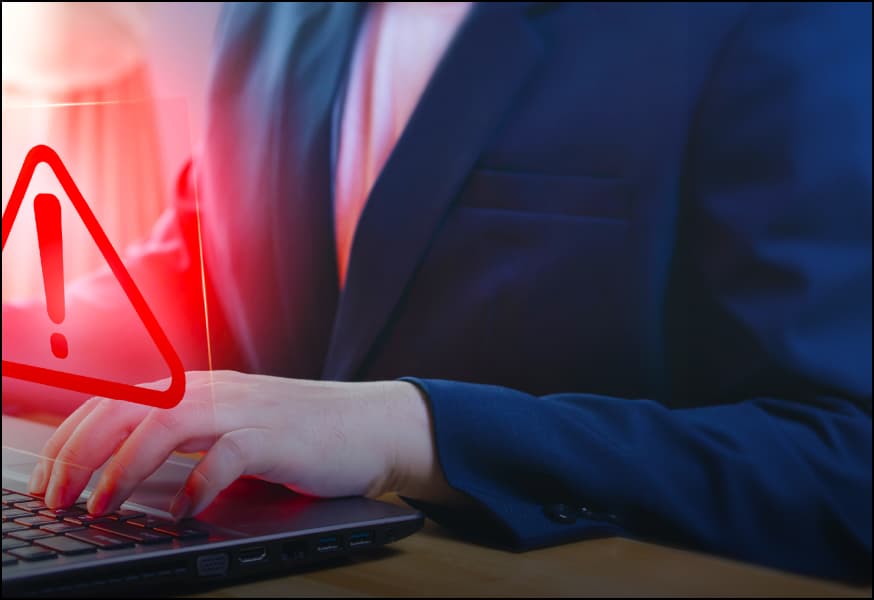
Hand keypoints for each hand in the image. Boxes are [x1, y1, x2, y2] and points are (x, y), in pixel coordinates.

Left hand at [28, 371, 453, 517]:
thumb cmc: (302, 434)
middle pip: (127, 408)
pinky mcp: (277, 438)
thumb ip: (186, 440)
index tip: (47, 482)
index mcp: (198, 389)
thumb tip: (123, 473)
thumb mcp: (232, 428)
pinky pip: (226, 456)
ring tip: (99, 508)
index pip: (115, 401)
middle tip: (55, 500)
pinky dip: (195, 484)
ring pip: (165, 425)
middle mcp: (215, 392)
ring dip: (122, 469)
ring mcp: (247, 411)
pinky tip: (181, 511)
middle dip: (78, 455)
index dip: (70, 440)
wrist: (371, 425)